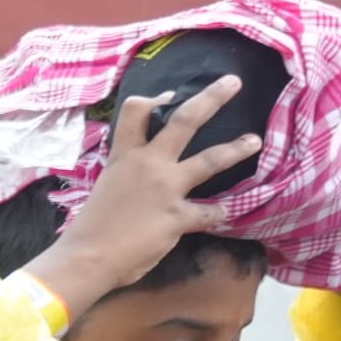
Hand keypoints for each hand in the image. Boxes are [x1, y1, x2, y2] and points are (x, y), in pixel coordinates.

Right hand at [25, 80, 262, 318]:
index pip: (136, 112)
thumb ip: (128, 174)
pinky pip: (209, 212)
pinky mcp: (178, 217)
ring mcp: (166, 189)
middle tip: (232, 82)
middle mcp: (149, 165)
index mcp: (124, 158)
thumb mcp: (106, 187)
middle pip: (185, 121)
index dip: (156, 100)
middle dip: (211, 98)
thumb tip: (141, 173)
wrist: (86, 258)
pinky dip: (219, 213)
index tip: (171, 96)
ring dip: (235, 148)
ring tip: (255, 141)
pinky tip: (227, 213)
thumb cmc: (89, 228)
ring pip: (210, 160)